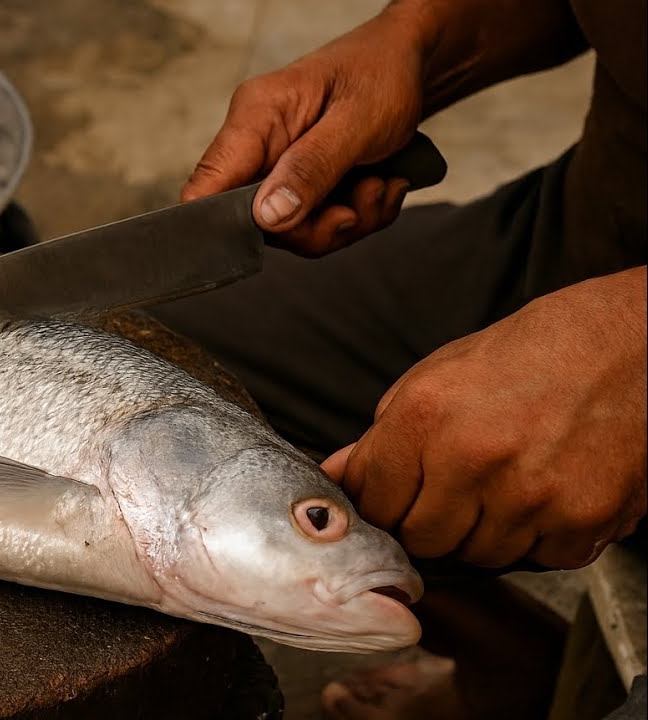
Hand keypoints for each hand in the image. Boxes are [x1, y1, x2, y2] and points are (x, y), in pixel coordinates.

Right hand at [183, 6, 426, 255]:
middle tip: (360, 205)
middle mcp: (257, 145)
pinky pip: (315, 223)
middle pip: (256, 221)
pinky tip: (380, 186)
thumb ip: (312, 168)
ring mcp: (277, 166)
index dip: (225, 225)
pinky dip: (356, 216)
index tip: (283, 230)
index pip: (208, 185)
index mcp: (255, 116)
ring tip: (379, 187)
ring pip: (291, 229)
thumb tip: (266, 217)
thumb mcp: (359, 122)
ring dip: (345, 221)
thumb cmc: (383, 73)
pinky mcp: (299, 182)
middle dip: (315, 227)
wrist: (411, 62)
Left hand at [322, 267, 647, 568]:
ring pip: (479, 556)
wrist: (629, 345)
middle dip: (429, 522)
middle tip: (454, 491)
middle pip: (422, 540)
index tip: (390, 500)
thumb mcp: (436, 377)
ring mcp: (529, 496)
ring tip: (506, 483)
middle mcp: (473, 460)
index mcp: (425, 417)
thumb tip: (339, 476)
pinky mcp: (581, 520)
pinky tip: (548, 491)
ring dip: (484, 531)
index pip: (372, 502)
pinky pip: (538, 558)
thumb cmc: (528, 355)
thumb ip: (383, 434)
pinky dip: (540, 536)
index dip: (379, 505)